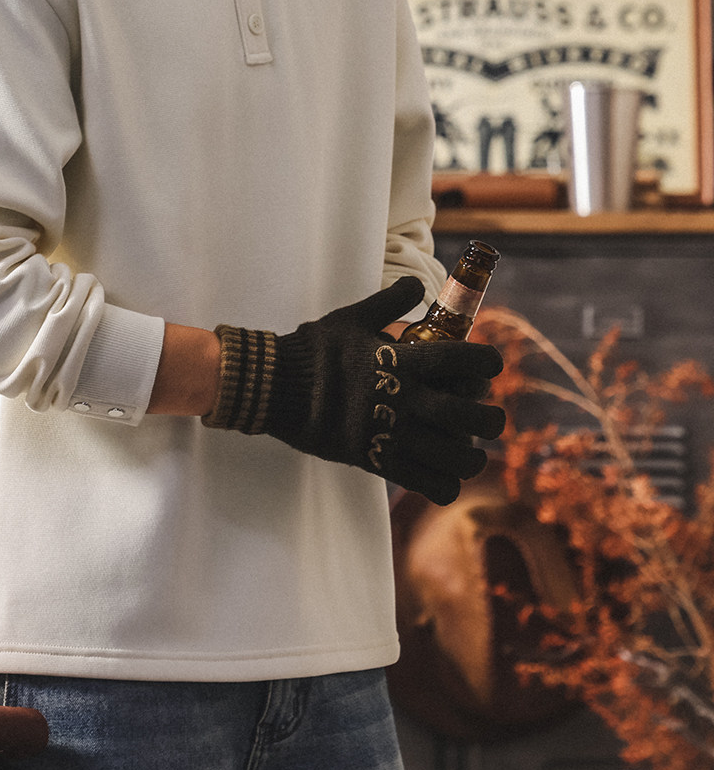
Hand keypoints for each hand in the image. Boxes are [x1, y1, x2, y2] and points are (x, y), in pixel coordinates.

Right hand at [202, 276, 504, 505]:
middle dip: (491, 417)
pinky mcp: (376, 461)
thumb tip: (418, 284)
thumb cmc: (314, 350)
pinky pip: (427, 484)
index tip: (492, 364)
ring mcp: (392, 434)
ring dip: (473, 456)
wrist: (276, 387)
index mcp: (402, 360)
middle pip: (470, 414)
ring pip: (457, 457)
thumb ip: (390, 301)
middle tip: (490, 415)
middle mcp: (404, 399)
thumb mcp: (353, 317)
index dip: (488, 361)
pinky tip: (445, 475)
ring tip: (472, 450)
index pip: (464, 359)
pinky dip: (445, 484)